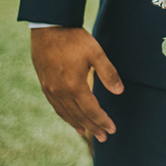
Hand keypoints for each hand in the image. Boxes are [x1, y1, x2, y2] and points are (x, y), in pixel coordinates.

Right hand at [30, 27, 123, 142]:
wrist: (49, 28)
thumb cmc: (74, 39)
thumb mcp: (96, 53)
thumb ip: (108, 73)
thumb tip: (119, 91)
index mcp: (75, 86)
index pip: (91, 110)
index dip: (102, 121)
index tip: (112, 129)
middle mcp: (61, 92)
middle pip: (79, 116)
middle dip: (92, 127)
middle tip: (104, 137)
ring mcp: (51, 90)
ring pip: (66, 114)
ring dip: (78, 124)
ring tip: (88, 133)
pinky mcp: (45, 85)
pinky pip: (56, 107)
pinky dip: (65, 116)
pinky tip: (70, 119)